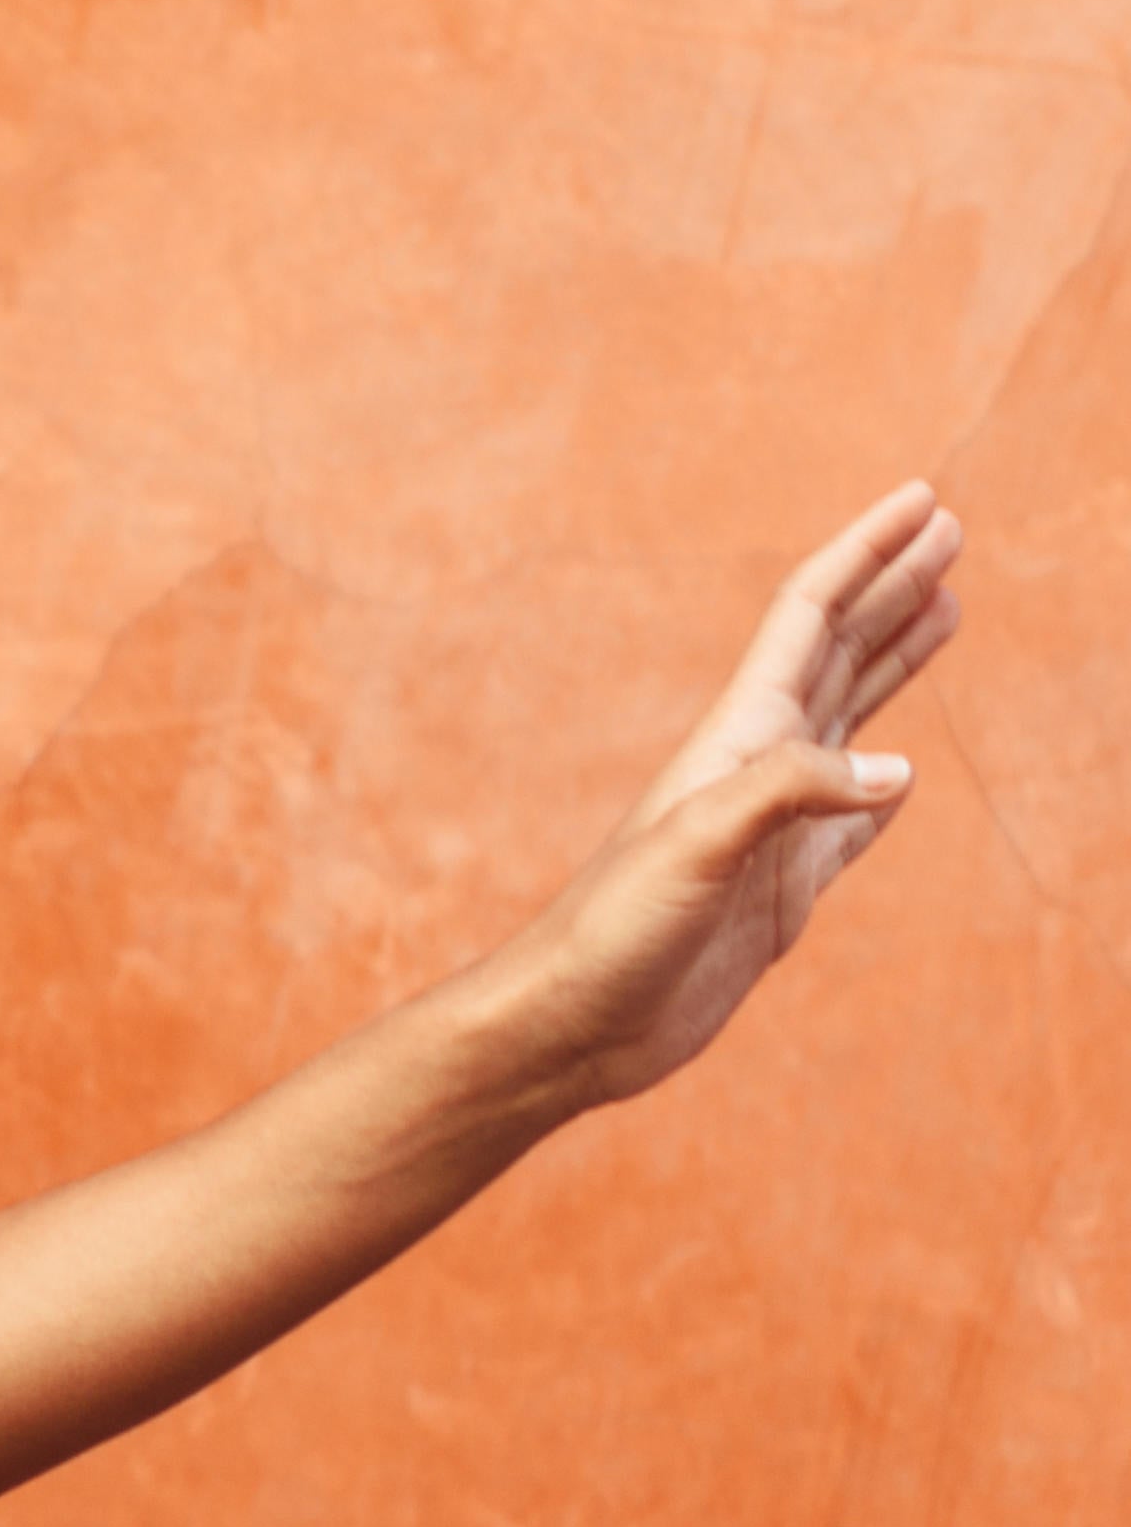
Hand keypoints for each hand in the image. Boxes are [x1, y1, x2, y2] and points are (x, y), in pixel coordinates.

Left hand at [500, 480, 963, 1107]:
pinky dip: (882, 790)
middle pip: (841, 652)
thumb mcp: (697, 847)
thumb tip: (899, 774)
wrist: (573, 1026)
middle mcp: (755, 769)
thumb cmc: (610, 933)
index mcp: (735, 736)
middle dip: (895, 590)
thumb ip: (790, 796)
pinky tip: (900, 777)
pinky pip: (851, 822)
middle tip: (951, 531)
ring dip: (897, 663)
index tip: (925, 501)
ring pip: (852, 722)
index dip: (867, 554)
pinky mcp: (783, 890)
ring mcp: (773, 829)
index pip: (812, 616)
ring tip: (945, 611)